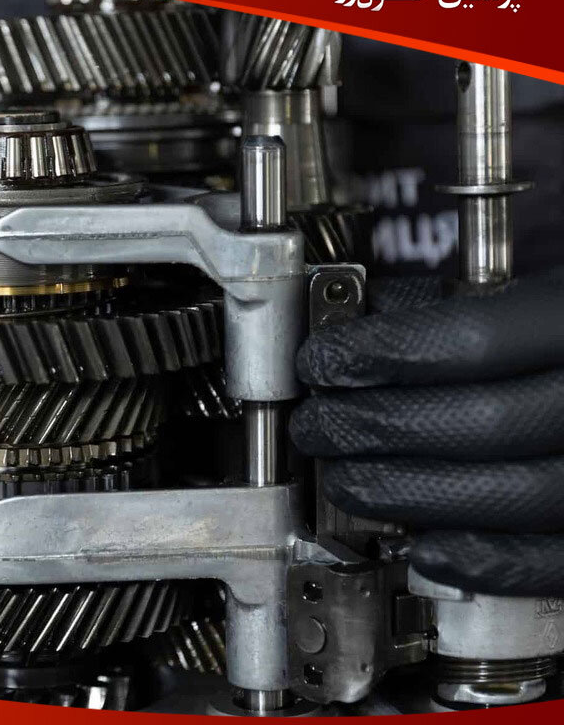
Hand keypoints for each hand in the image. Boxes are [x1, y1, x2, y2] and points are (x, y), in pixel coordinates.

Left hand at [290, 273, 563, 595]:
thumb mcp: (539, 295)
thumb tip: (358, 326)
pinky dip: (481, 562)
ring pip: (511, 497)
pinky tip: (421, 547)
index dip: (378, 355)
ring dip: (404, 494)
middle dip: (372, 428)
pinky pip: (553, 564)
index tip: (321, 362)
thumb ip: (459, 306)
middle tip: (318, 426)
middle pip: (479, 423)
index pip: (472, 341)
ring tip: (346, 481)